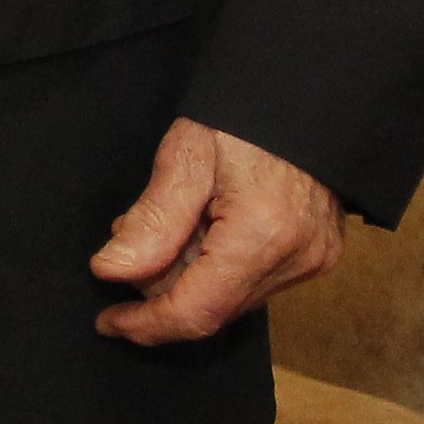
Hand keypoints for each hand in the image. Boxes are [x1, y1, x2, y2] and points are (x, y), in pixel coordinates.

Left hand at [90, 118, 342, 345]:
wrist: (307, 98)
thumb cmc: (243, 116)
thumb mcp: (186, 156)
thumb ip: (151, 220)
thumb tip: (110, 271)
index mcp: (264, 236)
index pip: (197, 312)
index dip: (146, 325)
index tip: (107, 321)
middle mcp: (297, 260)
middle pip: (211, 308)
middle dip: (159, 287)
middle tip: (130, 237)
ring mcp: (312, 260)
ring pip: (231, 298)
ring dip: (186, 274)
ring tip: (166, 222)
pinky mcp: (317, 255)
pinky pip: (252, 281)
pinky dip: (215, 266)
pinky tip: (198, 227)